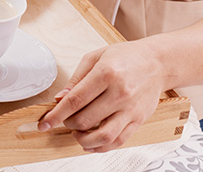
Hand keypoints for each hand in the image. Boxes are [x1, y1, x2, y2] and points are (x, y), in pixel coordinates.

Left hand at [38, 39, 166, 151]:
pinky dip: (101, 146)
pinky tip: (91, 143)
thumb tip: (59, 99)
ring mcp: (131, 109)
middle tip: (64, 119)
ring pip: (103, 136)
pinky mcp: (139, 119)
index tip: (44, 123)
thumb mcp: (95, 57)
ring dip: (83, 140)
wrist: (157, 62)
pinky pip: (119, 141)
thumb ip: (76, 79)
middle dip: (67, 123)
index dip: (56, 115)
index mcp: (106, 74)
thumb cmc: (126, 56)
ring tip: (76, 133)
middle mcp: (120, 93)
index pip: (75, 100)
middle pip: (85, 119)